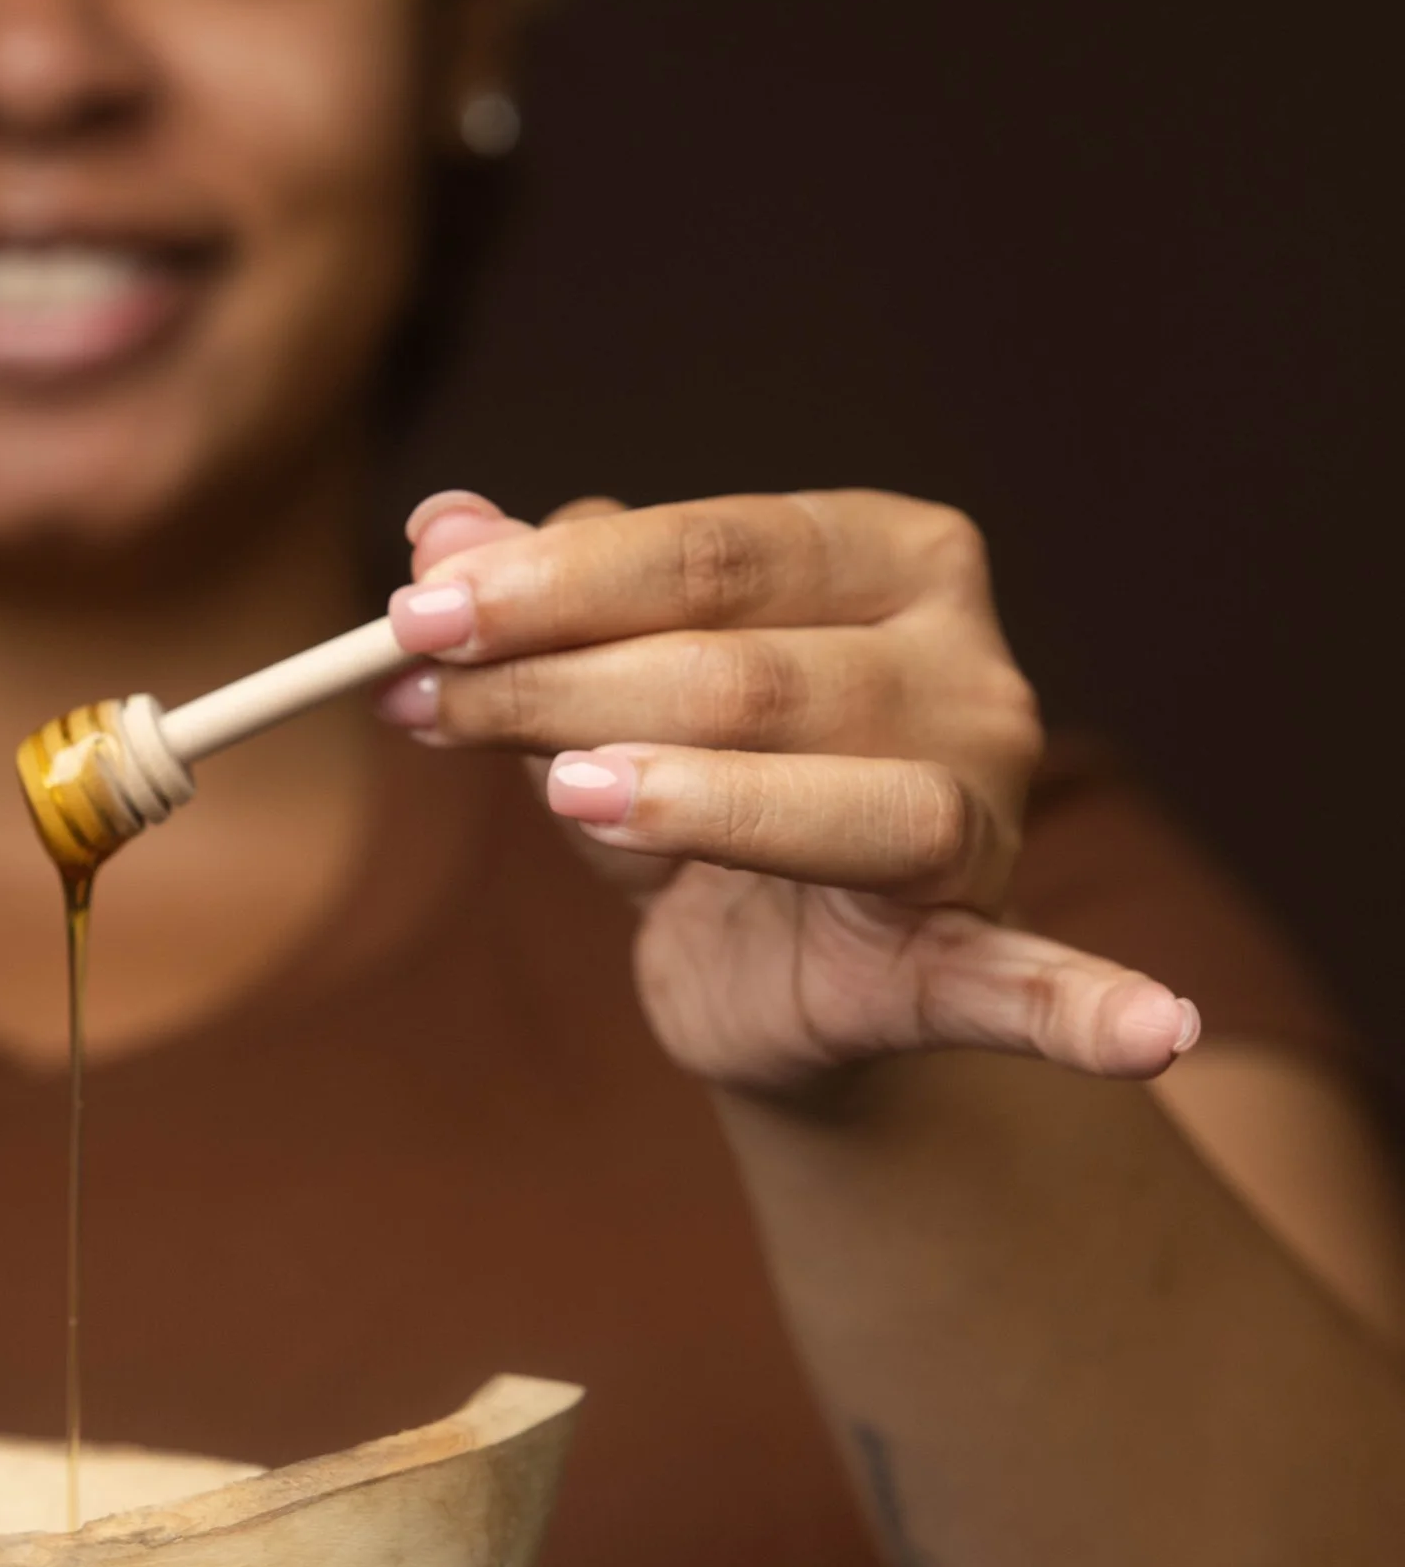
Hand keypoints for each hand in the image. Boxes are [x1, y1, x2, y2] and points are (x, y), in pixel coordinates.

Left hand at [383, 486, 1201, 1096]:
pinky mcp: (971, 948)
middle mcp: (967, 665)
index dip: (558, 580)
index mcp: (888, 554)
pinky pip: (1033, 982)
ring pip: (841, 796)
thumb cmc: (688, 781)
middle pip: (750, 667)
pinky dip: (1088, 1013)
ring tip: (567, 798)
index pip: (715, 545)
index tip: (418, 610)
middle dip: (566, 683)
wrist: (765, 965)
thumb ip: (532, 607)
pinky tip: (1150, 1036)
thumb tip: (440, 529)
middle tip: (421, 701)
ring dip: (692, 798)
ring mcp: (988, 806)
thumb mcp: (597, 682)